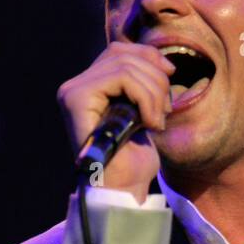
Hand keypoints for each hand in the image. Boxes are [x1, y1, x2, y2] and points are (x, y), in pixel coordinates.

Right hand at [57, 41, 175, 199]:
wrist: (123, 192)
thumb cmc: (133, 161)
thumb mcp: (143, 113)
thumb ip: (143, 85)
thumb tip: (162, 60)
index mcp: (89, 89)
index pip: (119, 51)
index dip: (149, 56)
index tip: (170, 77)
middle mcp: (75, 88)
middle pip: (123, 54)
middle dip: (156, 79)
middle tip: (166, 111)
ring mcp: (72, 93)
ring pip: (125, 65)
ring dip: (154, 92)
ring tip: (158, 121)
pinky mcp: (76, 99)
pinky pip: (121, 77)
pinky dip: (146, 97)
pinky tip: (151, 124)